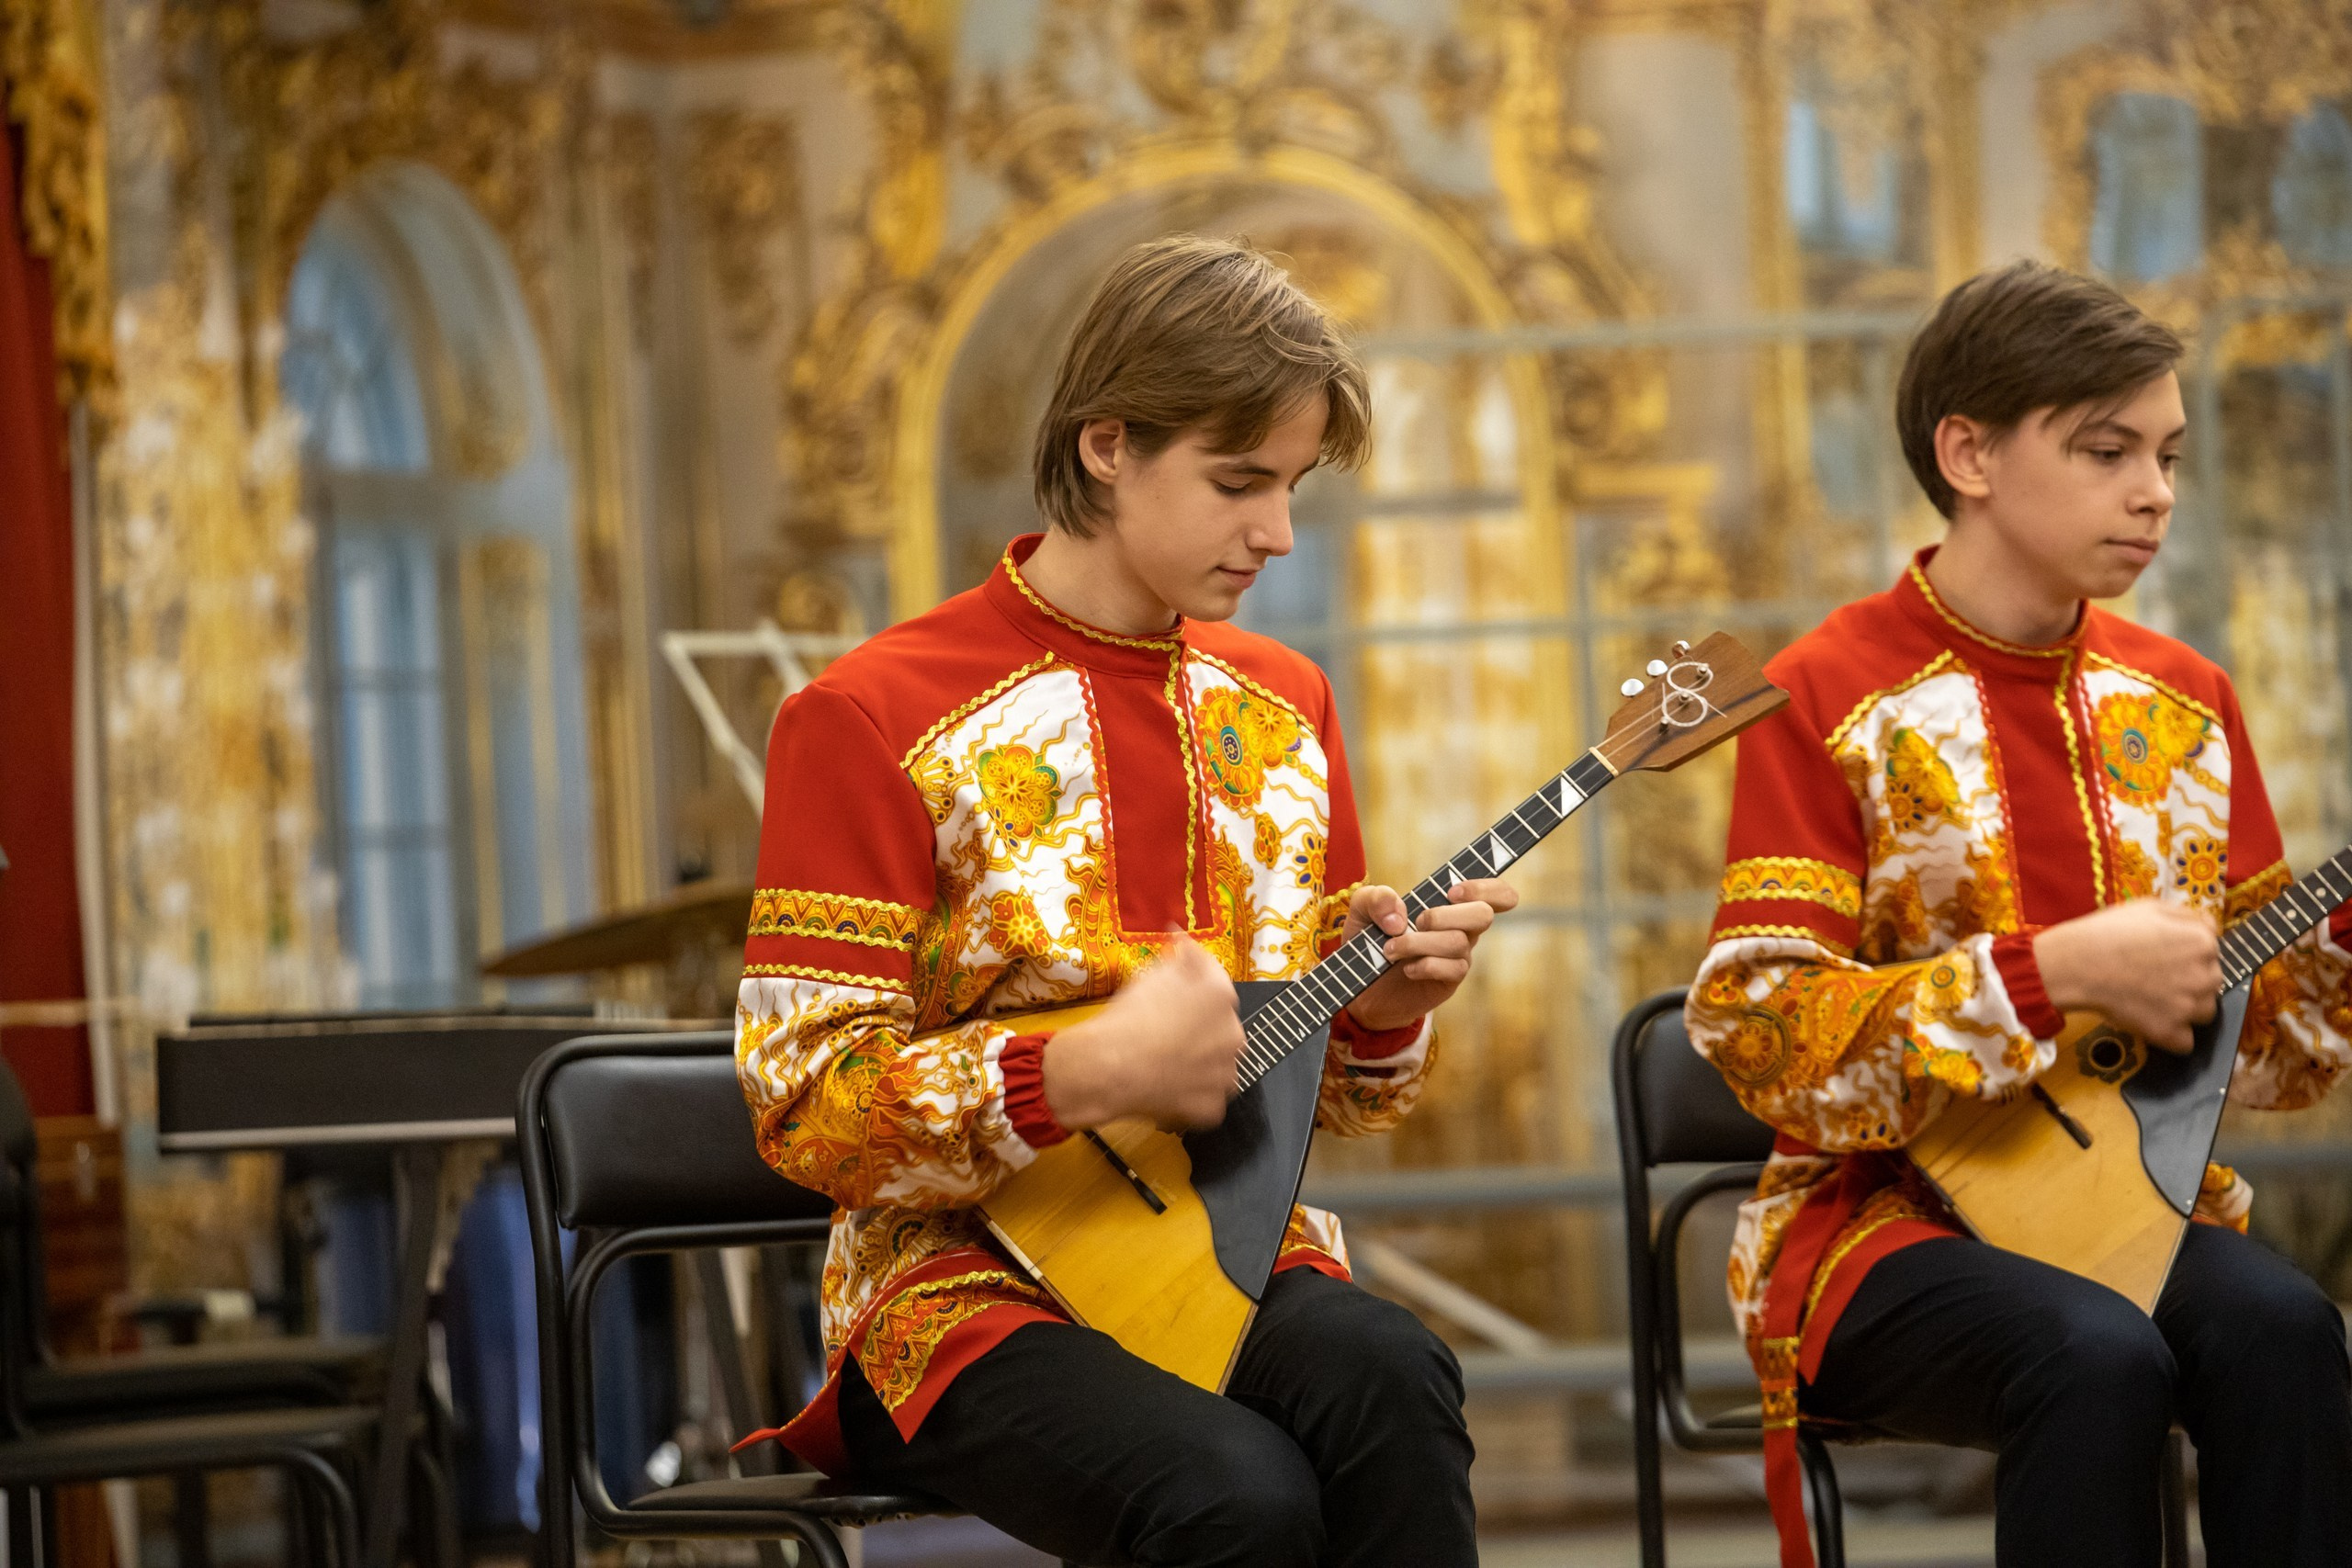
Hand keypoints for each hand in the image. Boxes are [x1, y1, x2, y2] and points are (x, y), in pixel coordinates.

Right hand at [1040, 937, 1243, 1130]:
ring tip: (1165, 1058)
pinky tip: (1165, 1083)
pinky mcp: (1212, 1106)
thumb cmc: (1129, 1016)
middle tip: (1166, 1028)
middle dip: (1199, 1025)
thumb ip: (1179, 954)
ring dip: (1200, 1060)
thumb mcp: (1153, 971)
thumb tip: (1181, 936)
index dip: (1192, 980)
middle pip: (1219, 1025)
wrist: (1109, 1066)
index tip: (1175, 981)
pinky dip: (1190, 1092)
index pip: (1214, 980)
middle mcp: (1233, 1034)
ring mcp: (1225, 1075)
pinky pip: (1205, 1096)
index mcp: (1221, 997)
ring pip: (1217, 1063)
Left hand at [1341, 878, 1519, 1032]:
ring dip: (1418, 942)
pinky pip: (1452, 969)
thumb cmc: (1370, 939)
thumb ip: (1376, 898)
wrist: (1361, 983)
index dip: (1485, 889)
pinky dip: (1425, 965)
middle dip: (1445, 915)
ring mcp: (1458, 957)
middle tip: (1417, 921)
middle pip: (1483, 914)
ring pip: (1458, 942)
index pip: (1495, 894)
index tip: (1452, 892)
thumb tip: (1399, 916)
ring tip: (1390, 949)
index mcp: (1450, 905)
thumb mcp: (1362, 910)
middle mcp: (1462, 929)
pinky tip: (1407, 969)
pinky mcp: (1450, 981)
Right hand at [2032, 901, 2221, 1054]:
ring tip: (2153, 1000)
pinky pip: (2185, 1042)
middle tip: (2157, 978)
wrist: (2077, 964)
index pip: (2211, 953)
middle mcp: (2205, 975)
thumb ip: (2187, 916)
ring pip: (2204, 1013)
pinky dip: (2170, 1035)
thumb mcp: (2149, 907)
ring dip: (2185, 1009)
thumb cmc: (2108, 932)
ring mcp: (2189, 1007)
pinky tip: (2150, 1020)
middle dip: (2191, 982)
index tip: (2165, 957)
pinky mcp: (2171, 1032)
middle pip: (2211, 984)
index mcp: (2202, 942)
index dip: (2187, 954)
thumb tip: (2209, 927)